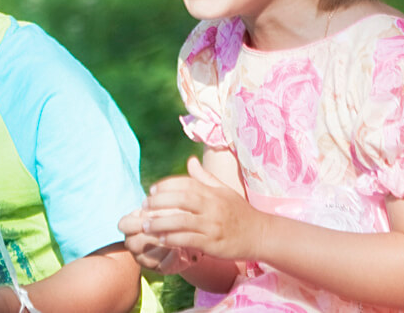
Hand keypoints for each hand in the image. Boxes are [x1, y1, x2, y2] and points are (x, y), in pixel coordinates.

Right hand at [118, 207, 195, 274]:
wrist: (186, 234)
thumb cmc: (172, 216)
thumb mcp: (165, 208)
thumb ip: (161, 207)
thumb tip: (162, 207)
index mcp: (132, 226)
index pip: (123, 225)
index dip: (136, 222)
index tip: (152, 217)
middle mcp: (134, 243)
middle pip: (131, 243)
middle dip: (150, 235)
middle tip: (166, 229)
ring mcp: (144, 258)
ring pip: (144, 257)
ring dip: (161, 246)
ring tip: (175, 238)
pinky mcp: (159, 269)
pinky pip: (161, 267)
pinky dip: (171, 258)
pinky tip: (179, 249)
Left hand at [141, 157, 266, 261]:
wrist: (261, 235)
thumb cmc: (239, 212)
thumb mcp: (224, 191)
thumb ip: (204, 177)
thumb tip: (190, 160)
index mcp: (213, 193)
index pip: (185, 183)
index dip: (165, 186)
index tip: (151, 191)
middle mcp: (213, 207)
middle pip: (181, 199)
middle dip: (158, 202)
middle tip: (142, 208)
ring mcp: (213, 225)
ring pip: (182, 221)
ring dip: (160, 223)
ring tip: (145, 226)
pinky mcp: (214, 243)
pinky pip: (189, 240)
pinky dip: (173, 239)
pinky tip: (161, 240)